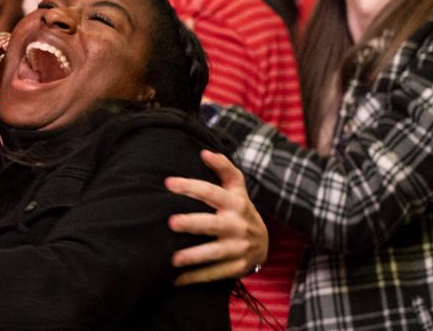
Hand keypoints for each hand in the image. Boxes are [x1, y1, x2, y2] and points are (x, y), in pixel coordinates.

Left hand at [165, 150, 267, 285]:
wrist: (264, 242)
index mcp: (235, 203)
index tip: (168, 182)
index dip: (191, 186)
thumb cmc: (239, 208)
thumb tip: (205, 152)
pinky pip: (215, 274)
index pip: (211, 192)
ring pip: (214, 253)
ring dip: (193, 256)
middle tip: (171, 222)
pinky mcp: (237, 267)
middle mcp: (237, 225)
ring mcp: (238, 248)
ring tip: (172, 259)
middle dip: (193, 223)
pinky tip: (176, 279)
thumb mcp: (237, 188)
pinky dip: (195, 278)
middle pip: (213, 224)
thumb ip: (223, 168)